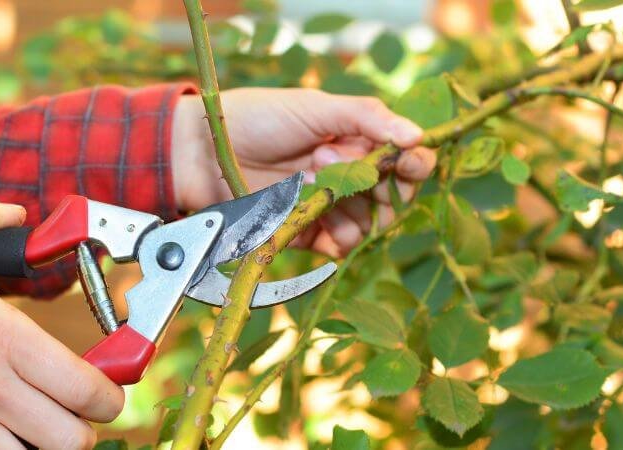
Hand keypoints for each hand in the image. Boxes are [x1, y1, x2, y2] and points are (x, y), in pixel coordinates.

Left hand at [171, 88, 436, 256]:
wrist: (205, 151)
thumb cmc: (259, 118)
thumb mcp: (316, 107)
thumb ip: (367, 117)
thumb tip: (418, 135)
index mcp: (357, 140)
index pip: (405, 160)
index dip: (414, 163)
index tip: (409, 161)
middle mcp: (348, 175)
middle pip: (392, 197)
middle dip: (377, 184)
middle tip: (331, 158)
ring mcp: (328, 206)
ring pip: (369, 224)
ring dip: (350, 204)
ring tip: (310, 176)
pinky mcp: (306, 232)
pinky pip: (340, 246)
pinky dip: (338, 236)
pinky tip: (316, 214)